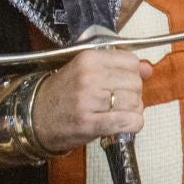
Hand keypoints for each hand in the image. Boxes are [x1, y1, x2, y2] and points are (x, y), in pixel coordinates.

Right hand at [33, 47, 151, 153]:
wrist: (35, 117)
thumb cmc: (62, 93)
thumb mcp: (87, 70)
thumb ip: (119, 66)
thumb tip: (148, 68)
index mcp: (88, 58)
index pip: (131, 61)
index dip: (132, 73)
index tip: (123, 81)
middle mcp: (89, 77)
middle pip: (135, 83)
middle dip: (134, 94)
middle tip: (120, 100)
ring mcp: (88, 101)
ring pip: (134, 102)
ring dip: (133, 110)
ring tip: (119, 112)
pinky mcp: (89, 124)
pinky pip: (128, 121)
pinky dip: (133, 124)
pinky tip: (125, 124)